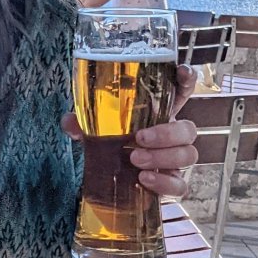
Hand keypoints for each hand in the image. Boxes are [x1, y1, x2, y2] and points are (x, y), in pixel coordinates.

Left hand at [61, 64, 197, 198]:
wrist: (111, 179)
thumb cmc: (111, 145)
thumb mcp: (96, 130)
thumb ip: (84, 123)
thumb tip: (69, 122)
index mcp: (158, 113)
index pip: (181, 91)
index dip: (187, 80)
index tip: (182, 72)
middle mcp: (172, 135)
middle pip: (189, 129)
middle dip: (167, 133)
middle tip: (139, 137)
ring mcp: (175, 159)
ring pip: (189, 155)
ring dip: (163, 157)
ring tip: (135, 159)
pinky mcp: (172, 182)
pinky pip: (180, 185)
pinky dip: (164, 183)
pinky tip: (144, 179)